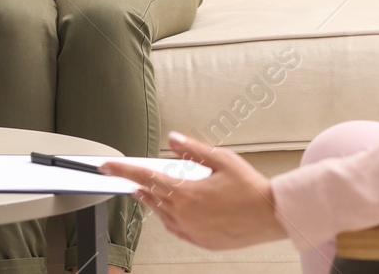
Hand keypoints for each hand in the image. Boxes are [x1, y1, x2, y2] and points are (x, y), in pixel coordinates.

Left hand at [102, 131, 284, 249]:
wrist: (271, 216)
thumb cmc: (250, 188)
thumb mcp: (223, 159)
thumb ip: (194, 149)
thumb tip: (174, 138)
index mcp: (186, 193)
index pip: (146, 178)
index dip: (123, 171)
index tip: (107, 167)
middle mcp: (184, 214)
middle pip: (151, 197)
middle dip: (137, 184)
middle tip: (126, 177)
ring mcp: (191, 230)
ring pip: (161, 214)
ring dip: (150, 200)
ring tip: (144, 191)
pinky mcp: (200, 240)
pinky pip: (175, 228)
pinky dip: (167, 216)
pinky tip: (168, 211)